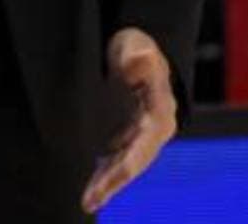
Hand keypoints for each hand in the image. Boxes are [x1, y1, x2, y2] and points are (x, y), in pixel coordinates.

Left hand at [83, 28, 176, 213]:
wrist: (141, 48)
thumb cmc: (138, 47)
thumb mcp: (137, 44)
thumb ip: (136, 54)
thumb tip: (138, 58)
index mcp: (159, 114)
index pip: (141, 148)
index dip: (122, 168)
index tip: (104, 183)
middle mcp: (154, 130)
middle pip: (134, 164)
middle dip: (112, 184)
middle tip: (88, 202)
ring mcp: (143, 136)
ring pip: (126, 165)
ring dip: (107, 184)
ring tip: (88, 202)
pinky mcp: (131, 136)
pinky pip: (119, 159)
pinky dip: (106, 173)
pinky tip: (91, 188)